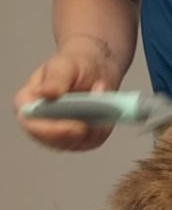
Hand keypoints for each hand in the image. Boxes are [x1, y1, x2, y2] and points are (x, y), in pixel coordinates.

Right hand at [14, 36, 120, 150]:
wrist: (94, 70)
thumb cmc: (74, 66)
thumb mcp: (64, 66)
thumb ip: (55, 80)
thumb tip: (47, 93)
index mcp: (28, 103)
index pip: (32, 125)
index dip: (52, 131)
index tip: (76, 127)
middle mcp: (40, 123)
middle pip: (54, 141)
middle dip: (78, 129)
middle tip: (97, 110)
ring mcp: (60, 135)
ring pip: (76, 143)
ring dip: (93, 125)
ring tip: (99, 96)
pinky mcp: (80, 140)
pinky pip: (93, 141)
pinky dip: (103, 127)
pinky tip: (105, 110)